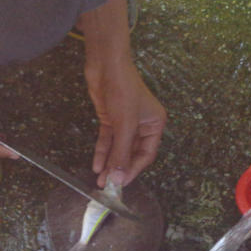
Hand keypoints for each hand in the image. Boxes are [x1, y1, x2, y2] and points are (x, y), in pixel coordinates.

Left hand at [85, 56, 165, 187]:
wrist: (106, 65)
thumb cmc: (123, 89)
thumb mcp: (125, 125)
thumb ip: (121, 153)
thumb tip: (118, 178)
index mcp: (154, 124)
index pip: (146, 154)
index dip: (133, 169)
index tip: (121, 183)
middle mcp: (142, 124)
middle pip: (131, 153)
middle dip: (119, 168)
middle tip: (108, 185)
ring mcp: (125, 122)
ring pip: (118, 148)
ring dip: (109, 163)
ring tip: (100, 180)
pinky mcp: (111, 118)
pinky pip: (108, 140)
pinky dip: (102, 152)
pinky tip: (96, 165)